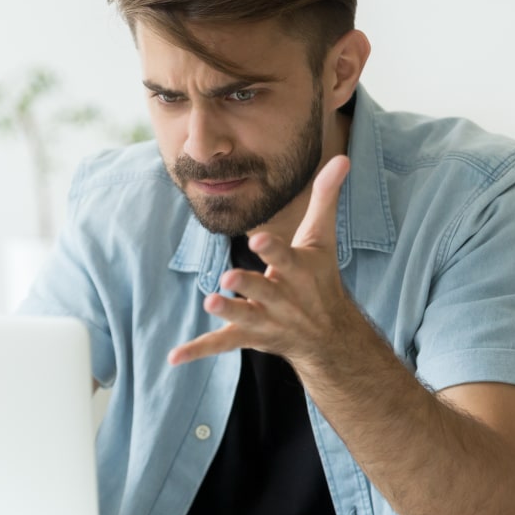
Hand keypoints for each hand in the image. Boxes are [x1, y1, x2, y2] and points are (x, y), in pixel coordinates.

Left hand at [168, 155, 366, 366]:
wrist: (329, 336)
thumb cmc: (321, 278)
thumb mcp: (323, 239)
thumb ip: (325, 198)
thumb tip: (341, 158)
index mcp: (298, 271)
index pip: (284, 257)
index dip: (271, 249)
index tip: (257, 239)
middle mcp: (283, 298)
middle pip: (262, 289)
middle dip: (247, 284)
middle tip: (229, 278)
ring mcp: (265, 319)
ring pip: (243, 316)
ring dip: (227, 311)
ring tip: (209, 303)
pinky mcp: (249, 336)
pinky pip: (222, 343)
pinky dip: (198, 350)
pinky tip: (174, 356)